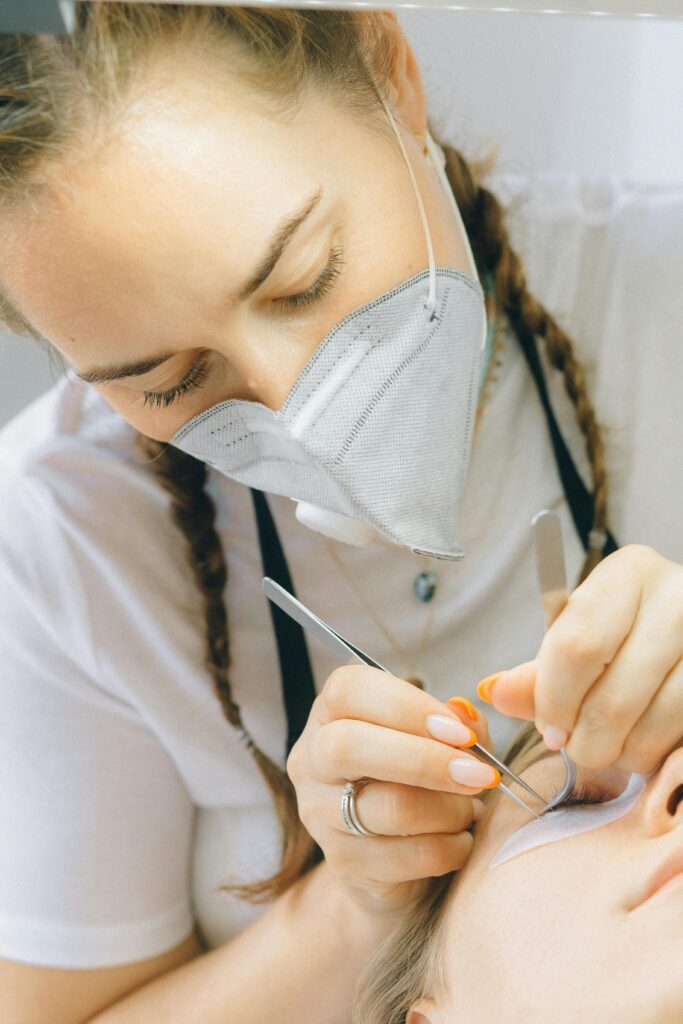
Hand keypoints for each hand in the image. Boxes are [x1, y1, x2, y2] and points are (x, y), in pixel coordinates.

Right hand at [287, 666, 496, 913]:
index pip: (350, 689)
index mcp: (331, 712)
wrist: (393, 857)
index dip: (408, 705)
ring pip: (388, 806)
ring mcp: (320, 813)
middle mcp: (312, 758)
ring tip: (471, 810)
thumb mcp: (436, 738)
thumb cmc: (417, 778)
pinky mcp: (343, 862)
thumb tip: (466, 718)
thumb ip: (456, 723)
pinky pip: (407, 856)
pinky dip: (450, 847)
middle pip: (349, 746)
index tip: (460, 732)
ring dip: (448, 809)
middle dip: (426, 759)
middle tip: (478, 775)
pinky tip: (461, 840)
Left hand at [479, 545, 682, 773]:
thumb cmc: (627, 633)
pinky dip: (656, 754)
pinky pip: (681, 736)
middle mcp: (677, 597)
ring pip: (655, 724)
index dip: (555, 699)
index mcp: (629, 574)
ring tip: (613, 745)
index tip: (549, 728)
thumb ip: (539, 673)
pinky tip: (644, 741)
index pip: (577, 646)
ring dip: (624, 753)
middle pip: (613, 696)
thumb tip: (494, 692)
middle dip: (586, 740)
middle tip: (577, 747)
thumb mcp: (581, 638)